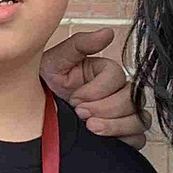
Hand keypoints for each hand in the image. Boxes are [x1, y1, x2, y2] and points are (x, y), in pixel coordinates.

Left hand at [41, 27, 146, 148]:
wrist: (32, 111)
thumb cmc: (45, 84)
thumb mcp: (58, 59)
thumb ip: (81, 44)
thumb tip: (108, 33)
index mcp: (106, 73)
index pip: (117, 78)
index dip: (96, 89)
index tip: (75, 97)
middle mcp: (119, 92)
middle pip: (132, 100)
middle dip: (104, 108)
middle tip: (80, 112)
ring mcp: (123, 115)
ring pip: (139, 120)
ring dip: (115, 125)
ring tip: (90, 127)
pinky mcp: (122, 135)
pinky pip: (137, 140)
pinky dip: (124, 139)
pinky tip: (101, 138)